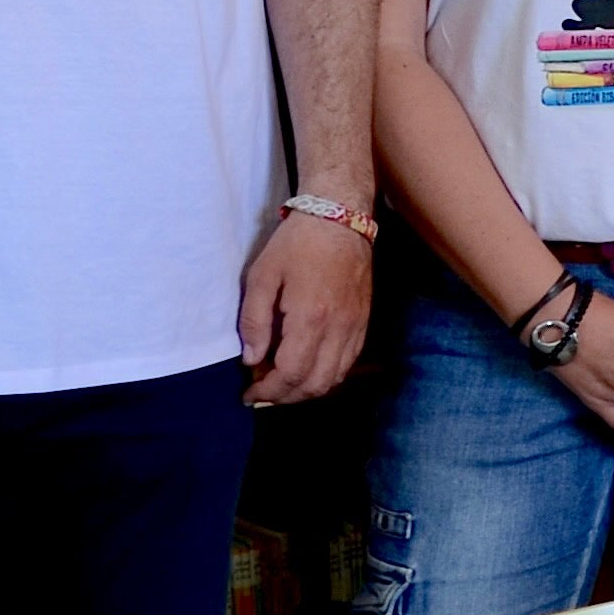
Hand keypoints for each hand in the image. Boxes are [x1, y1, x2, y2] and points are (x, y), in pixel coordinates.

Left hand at [237, 215, 371, 407]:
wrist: (340, 218)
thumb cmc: (296, 244)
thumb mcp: (262, 276)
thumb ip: (255, 321)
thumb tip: (252, 360)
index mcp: (311, 317)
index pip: (291, 373)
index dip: (268, 391)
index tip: (249, 393)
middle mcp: (339, 328)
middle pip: (316, 385)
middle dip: (286, 396)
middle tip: (263, 391)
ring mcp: (356, 326)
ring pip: (335, 378)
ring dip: (307, 389)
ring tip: (283, 381)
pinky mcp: (364, 321)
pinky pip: (348, 362)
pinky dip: (327, 374)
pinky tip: (308, 365)